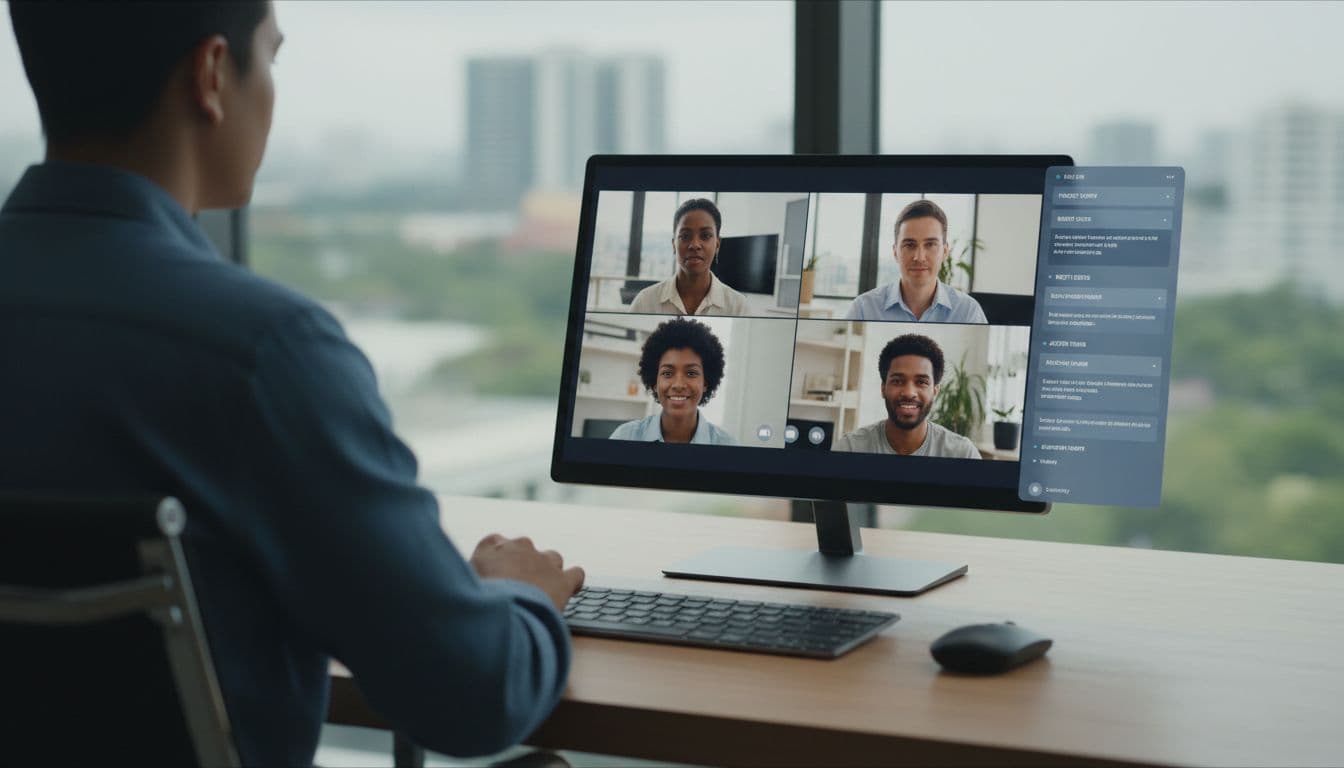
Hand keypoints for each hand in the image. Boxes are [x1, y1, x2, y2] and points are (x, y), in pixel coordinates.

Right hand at [470, 534, 584, 613]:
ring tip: (540, 594)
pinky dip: (572, 583)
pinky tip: (567, 593)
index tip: (495, 575)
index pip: (494, 544)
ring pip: (552, 559)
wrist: (501, 615)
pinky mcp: (563, 580)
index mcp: (492, 546)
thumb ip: (469, 577)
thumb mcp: (462, 585)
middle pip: (524, 550)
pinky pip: (576, 574)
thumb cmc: (475, 602)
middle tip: (515, 592)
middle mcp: (520, 547)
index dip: (497, 561)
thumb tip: (472, 584)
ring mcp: (543, 561)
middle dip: (522, 567)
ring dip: (547, 573)